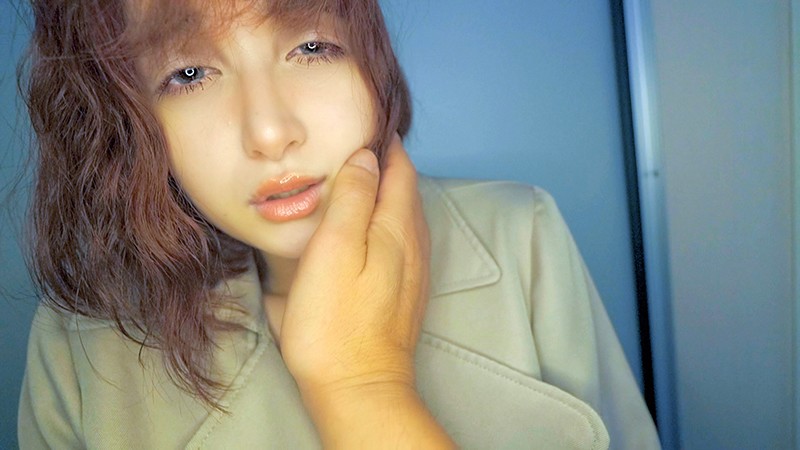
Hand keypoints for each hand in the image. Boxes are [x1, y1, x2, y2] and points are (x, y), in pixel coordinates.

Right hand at [280, 135, 430, 393]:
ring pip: (407, 216)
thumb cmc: (335, 322)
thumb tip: (366, 156)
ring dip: (391, 191)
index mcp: (396, 228)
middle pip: (407, 190)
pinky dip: (390, 220)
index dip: (384, 143)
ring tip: (366, 176)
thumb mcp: (334, 250)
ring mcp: (413, 271)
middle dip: (389, 163)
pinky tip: (372, 228)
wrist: (358, 388)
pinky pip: (404, 240)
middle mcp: (413, 245)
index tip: (365, 121)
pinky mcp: (405, 293)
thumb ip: (353, 199)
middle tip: (361, 142)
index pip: (399, 170)